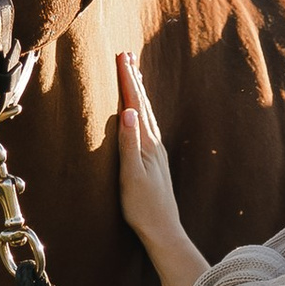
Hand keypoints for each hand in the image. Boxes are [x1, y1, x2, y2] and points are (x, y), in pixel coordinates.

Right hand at [116, 50, 184, 249]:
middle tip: (126, 55)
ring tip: (133, 74)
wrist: (163, 230)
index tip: (121, 57)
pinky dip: (142, 110)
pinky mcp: (154, 160)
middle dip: (134, 79)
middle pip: (143, 104)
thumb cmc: (143, 207)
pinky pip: (147, 125)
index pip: (135, 105)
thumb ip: (129, 143)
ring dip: (139, 92)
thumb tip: (129, 111)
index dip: (127, 81)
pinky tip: (140, 112)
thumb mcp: (131, 175)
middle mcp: (154, 143)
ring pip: (147, 113)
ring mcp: (156, 151)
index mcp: (147, 144)